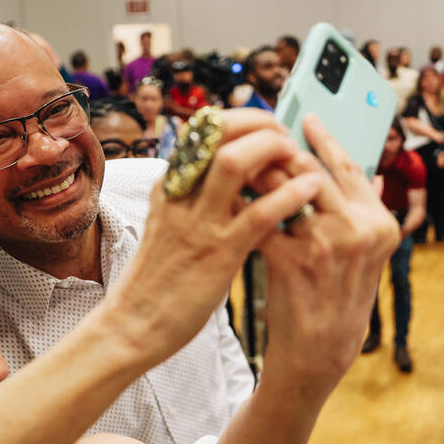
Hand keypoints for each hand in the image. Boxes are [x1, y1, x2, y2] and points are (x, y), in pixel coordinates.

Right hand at [118, 109, 321, 366]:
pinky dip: (289, 195)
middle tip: (289, 139)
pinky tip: (310, 190)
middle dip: (262, 125)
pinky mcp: (219, 252)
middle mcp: (182, 193)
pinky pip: (258, 213)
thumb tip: (230, 178)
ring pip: (236, 162)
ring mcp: (199, 221)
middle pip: (219, 132)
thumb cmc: (159, 280)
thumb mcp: (169, 224)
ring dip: (274, 149)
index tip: (269, 128)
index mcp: (170, 184)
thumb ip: (195, 198)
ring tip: (301, 158)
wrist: (133, 324)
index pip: (204, 128)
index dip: (243, 119)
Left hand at [258, 114, 400, 388]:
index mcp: (380, 222)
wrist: (319, 353)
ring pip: (282, 188)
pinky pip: (260, 221)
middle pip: (311, 169)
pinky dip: (241, 207)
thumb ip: (364, 212)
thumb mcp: (363, 255)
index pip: (348, 165)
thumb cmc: (335, 298)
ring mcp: (328, 246)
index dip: (323, 138)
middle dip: (278, 149)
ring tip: (237, 160)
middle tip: (255, 136)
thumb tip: (369, 173)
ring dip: (255, 172)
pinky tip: (226, 198)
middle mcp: (360, 229)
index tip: (303, 116)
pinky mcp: (294, 263)